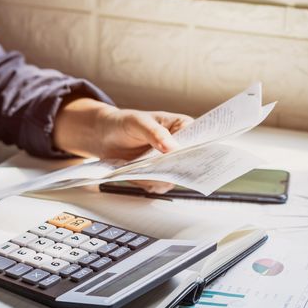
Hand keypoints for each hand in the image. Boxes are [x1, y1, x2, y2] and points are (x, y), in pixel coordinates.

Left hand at [53, 99, 192, 192]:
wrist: (105, 136)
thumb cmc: (124, 122)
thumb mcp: (138, 122)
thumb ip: (155, 133)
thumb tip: (172, 148)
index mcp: (183, 127)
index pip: (201, 140)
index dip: (202, 150)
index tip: (193, 157)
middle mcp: (180, 148)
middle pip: (190, 164)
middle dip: (179, 169)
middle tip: (163, 168)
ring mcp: (168, 164)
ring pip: (175, 178)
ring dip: (159, 178)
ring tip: (142, 169)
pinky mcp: (156, 176)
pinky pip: (158, 186)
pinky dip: (147, 183)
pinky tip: (136, 174)